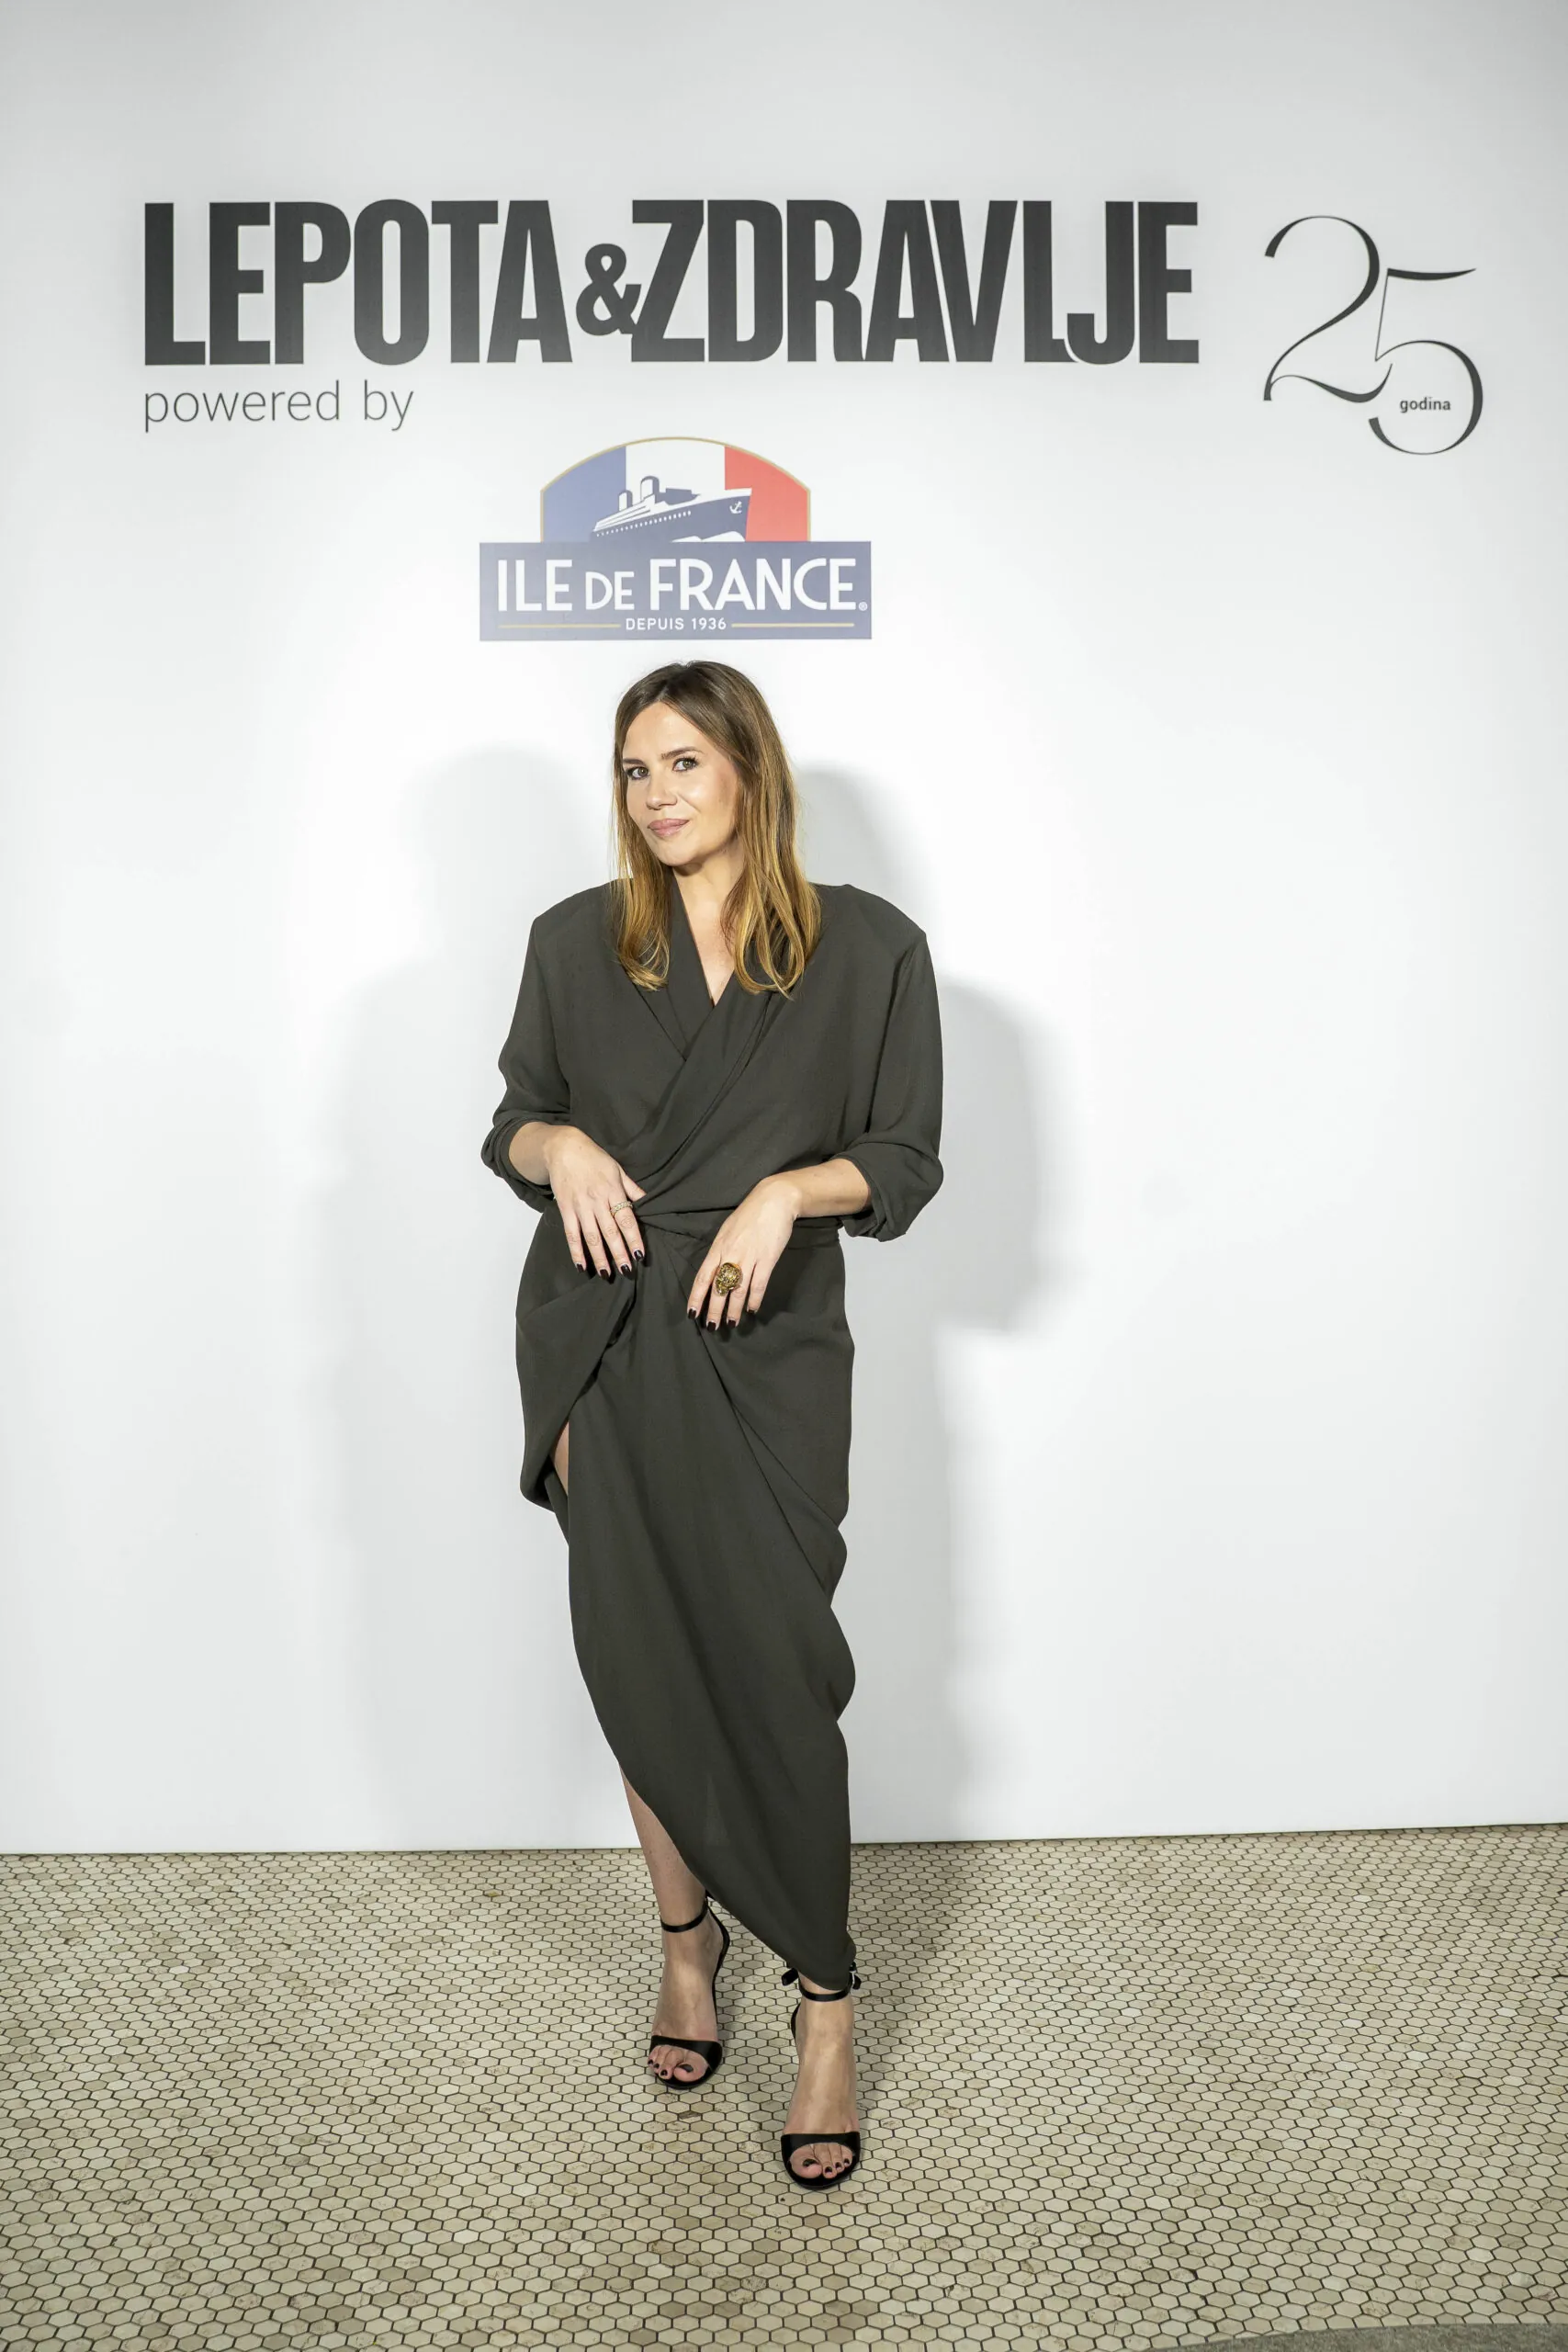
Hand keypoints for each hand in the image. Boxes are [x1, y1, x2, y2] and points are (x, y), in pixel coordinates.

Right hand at [542, 1126, 646, 1275]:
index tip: (640, 1254)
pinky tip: (582, 1266)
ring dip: (599, 1257)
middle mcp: (597, 1200)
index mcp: (613, 1190)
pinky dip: (576, 1251)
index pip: (626, 1218)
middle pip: (610, 1231)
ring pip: (591, 1236)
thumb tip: (649, 1202)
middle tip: (627, 1271)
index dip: (633, 1238)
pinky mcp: (566, 1210)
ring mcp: (580, 1206)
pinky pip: (571, 1234)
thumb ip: (632, 1189)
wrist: (563, 1148)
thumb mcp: (617, 1169)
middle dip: (619, 1253)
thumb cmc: (594, 1158)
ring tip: (606, 1274)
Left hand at [687, 1175, 800, 1326]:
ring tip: (732, 1322)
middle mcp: (730, 1254)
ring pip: (737, 1290)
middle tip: (712, 1326)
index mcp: (718, 1247)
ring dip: (734, 1309)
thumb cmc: (749, 1215)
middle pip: (718, 1287)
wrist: (774, 1200)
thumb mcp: (727, 1230)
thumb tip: (716, 1270)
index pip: (703, 1276)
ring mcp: (749, 1257)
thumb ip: (721, 1250)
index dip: (696, 1297)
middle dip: (714, 1309)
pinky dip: (754, 1299)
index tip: (692, 1313)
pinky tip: (752, 1309)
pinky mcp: (767, 1259)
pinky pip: (759, 1285)